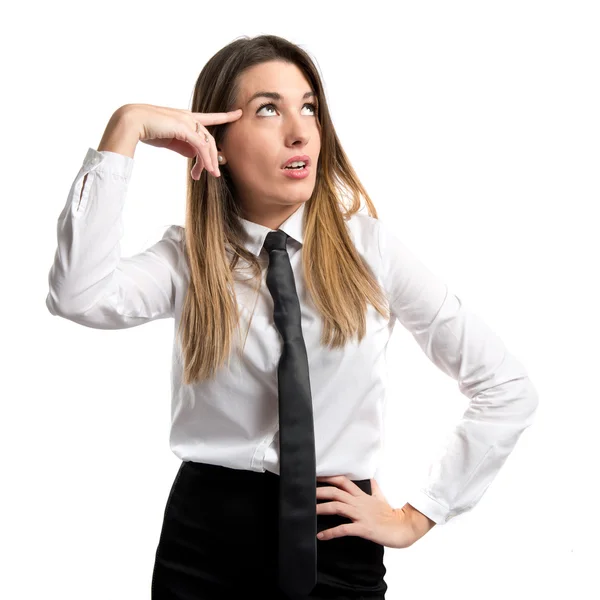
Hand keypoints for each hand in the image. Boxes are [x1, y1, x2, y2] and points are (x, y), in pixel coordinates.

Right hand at [124, 102, 242, 178]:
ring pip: (207, 144)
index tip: (238, 113)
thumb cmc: (146, 130)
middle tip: (213, 173)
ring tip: (211, 175)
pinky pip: (201, 146)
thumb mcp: (169, 140)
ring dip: (209, 162)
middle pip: (209, 139)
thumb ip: (183, 146)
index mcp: (185, 117)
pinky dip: (206, 159)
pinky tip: (206, 170)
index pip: (209, 117)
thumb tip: (195, 156)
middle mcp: (188, 116)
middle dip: (212, 157)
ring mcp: (187, 120)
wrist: (131, 122)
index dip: (225, 115)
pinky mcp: (184, 128)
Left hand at [315, 476, 431, 548]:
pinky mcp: (363, 528)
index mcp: (362, 495)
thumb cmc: (391, 515)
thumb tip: (371, 479)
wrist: (403, 528)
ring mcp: (360, 515)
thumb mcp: (381, 498)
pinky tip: (321, 535)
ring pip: (337, 507)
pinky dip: (331, 532)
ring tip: (309, 512)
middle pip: (336, 492)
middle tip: (306, 492)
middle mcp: (359, 503)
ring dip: (321, 508)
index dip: (328, 478)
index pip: (343, 481)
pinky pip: (344, 529)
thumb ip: (374, 488)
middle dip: (320, 491)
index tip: (316, 476)